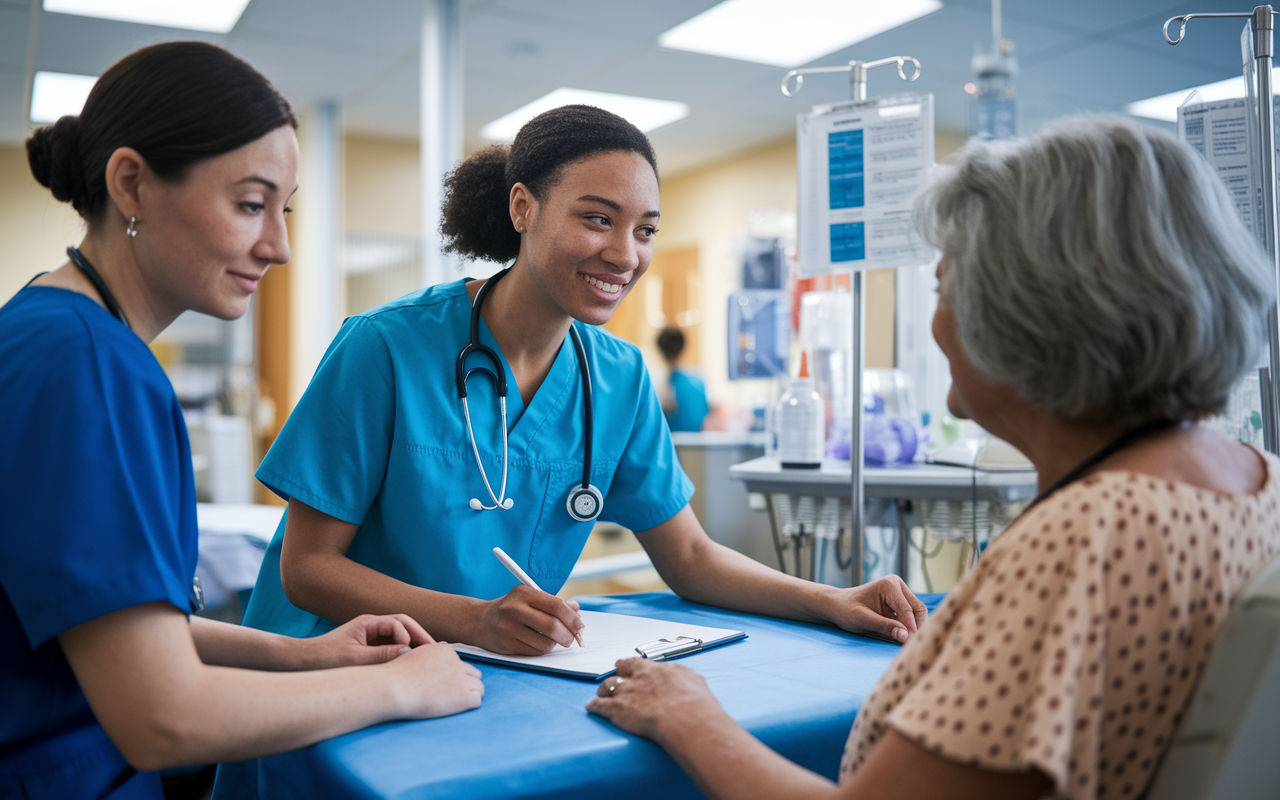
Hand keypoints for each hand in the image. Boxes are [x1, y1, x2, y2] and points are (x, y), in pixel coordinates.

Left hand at [300, 613, 435, 668]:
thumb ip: (382, 655)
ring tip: (426, 659)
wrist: (303, 663)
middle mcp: (372, 627)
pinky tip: (410, 665)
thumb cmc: (324, 658)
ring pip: (399, 637)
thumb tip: (408, 652)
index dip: (410, 635)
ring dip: (413, 645)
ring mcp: (371, 637)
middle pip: (404, 626)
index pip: (399, 622)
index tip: (413, 651)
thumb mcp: (355, 658)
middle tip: (435, 651)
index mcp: (368, 623)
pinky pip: (391, 647)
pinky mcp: (369, 648)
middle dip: (419, 637)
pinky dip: (402, 653)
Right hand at [384, 643, 484, 718]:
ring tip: (456, 704)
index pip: (459, 663)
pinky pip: (477, 700)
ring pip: (479, 687)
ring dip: (469, 694)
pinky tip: (457, 709)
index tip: (443, 685)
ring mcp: (462, 678)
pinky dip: (469, 705)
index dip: (452, 676)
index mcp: (445, 651)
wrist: (394, 688)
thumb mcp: (413, 657)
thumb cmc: (396, 677)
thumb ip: (427, 657)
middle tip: (453, 696)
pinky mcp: (464, 695)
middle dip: (465, 684)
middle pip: (473, 674)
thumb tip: (432, 660)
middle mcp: (457, 662)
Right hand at [475, 585, 584, 654]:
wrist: (480, 621)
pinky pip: (535, 652)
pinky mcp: (506, 644)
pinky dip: (543, 650)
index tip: (579, 625)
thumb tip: (577, 611)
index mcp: (523, 593)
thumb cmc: (512, 609)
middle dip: (568, 635)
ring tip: (552, 640)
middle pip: (552, 625)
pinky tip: (539, 643)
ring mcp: (508, 627)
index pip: (556, 605)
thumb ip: (554, 603)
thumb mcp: (530, 599)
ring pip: (545, 642)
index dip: (572, 618)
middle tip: (572, 638)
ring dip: (554, 644)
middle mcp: (514, 608)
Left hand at [587, 658, 725, 741]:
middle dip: (615, 675)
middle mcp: (638, 678)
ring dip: (603, 691)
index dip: (629, 665)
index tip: (626, 665)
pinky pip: (600, 706)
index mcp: (655, 670)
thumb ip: (682, 676)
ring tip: (600, 694)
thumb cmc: (694, 702)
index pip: (637, 663)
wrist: (685, 718)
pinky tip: (591, 707)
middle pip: (619, 673)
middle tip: (614, 677)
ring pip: (607, 687)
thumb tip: (683, 677)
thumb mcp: (693, 680)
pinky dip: (594, 706)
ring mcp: (626, 693)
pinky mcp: (617, 709)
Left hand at [825, 575, 927, 642]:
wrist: (837, 606)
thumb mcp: (862, 620)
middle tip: (909, 646)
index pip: (907, 610)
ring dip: (914, 629)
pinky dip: (909, 629)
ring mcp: (900, 593)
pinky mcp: (900, 603)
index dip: (910, 629)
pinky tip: (900, 639)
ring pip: (918, 614)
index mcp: (889, 585)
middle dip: (916, 628)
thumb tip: (906, 637)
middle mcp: (898, 585)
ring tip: (904, 644)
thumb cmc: (846, 610)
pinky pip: (911, 618)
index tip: (908, 645)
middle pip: (919, 610)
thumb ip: (884, 627)